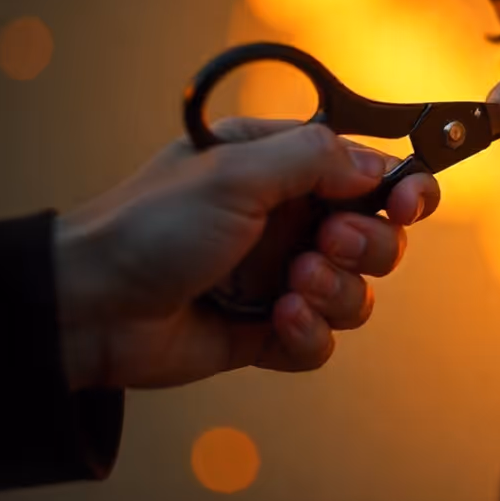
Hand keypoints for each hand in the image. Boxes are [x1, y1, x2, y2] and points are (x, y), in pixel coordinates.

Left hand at [52, 117, 439, 390]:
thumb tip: (381, 167)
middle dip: (367, 245)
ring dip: (337, 292)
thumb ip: (316, 159)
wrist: (89, 309)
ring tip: (291, 287)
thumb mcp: (235, 173)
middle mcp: (291, 221)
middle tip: (326, 244)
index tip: (409, 205)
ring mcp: (282, 276)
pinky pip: (324, 340)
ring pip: (359, 292)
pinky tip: (277, 324)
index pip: (370, 173)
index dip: (404, 188)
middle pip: (381, 235)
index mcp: (283, 169)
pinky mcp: (270, 330)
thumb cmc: (150, 227)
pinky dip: (309, 335)